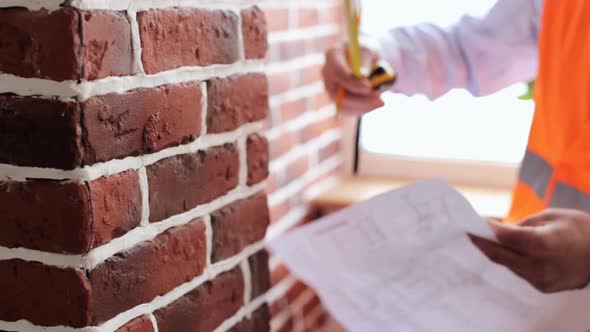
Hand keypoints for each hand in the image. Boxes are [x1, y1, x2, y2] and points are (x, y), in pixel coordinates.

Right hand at [322, 44, 384, 115]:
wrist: (364, 60)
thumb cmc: (365, 53)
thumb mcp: (369, 50)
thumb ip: (365, 60)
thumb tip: (363, 75)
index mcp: (332, 55)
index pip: (337, 71)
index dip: (352, 82)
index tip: (369, 88)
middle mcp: (328, 74)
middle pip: (337, 93)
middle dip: (359, 99)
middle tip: (379, 99)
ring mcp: (330, 89)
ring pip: (343, 105)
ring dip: (363, 106)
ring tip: (380, 101)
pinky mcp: (337, 100)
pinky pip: (348, 111)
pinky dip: (363, 109)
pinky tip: (374, 104)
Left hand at [471, 209, 589, 292]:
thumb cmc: (579, 230)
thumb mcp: (551, 216)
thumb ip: (521, 224)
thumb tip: (496, 228)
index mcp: (544, 244)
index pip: (505, 237)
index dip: (486, 229)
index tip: (473, 221)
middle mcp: (540, 266)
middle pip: (499, 254)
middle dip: (481, 241)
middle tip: (469, 230)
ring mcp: (540, 279)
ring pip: (506, 263)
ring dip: (494, 250)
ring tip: (484, 236)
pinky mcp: (541, 287)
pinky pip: (517, 270)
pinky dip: (508, 258)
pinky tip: (504, 248)